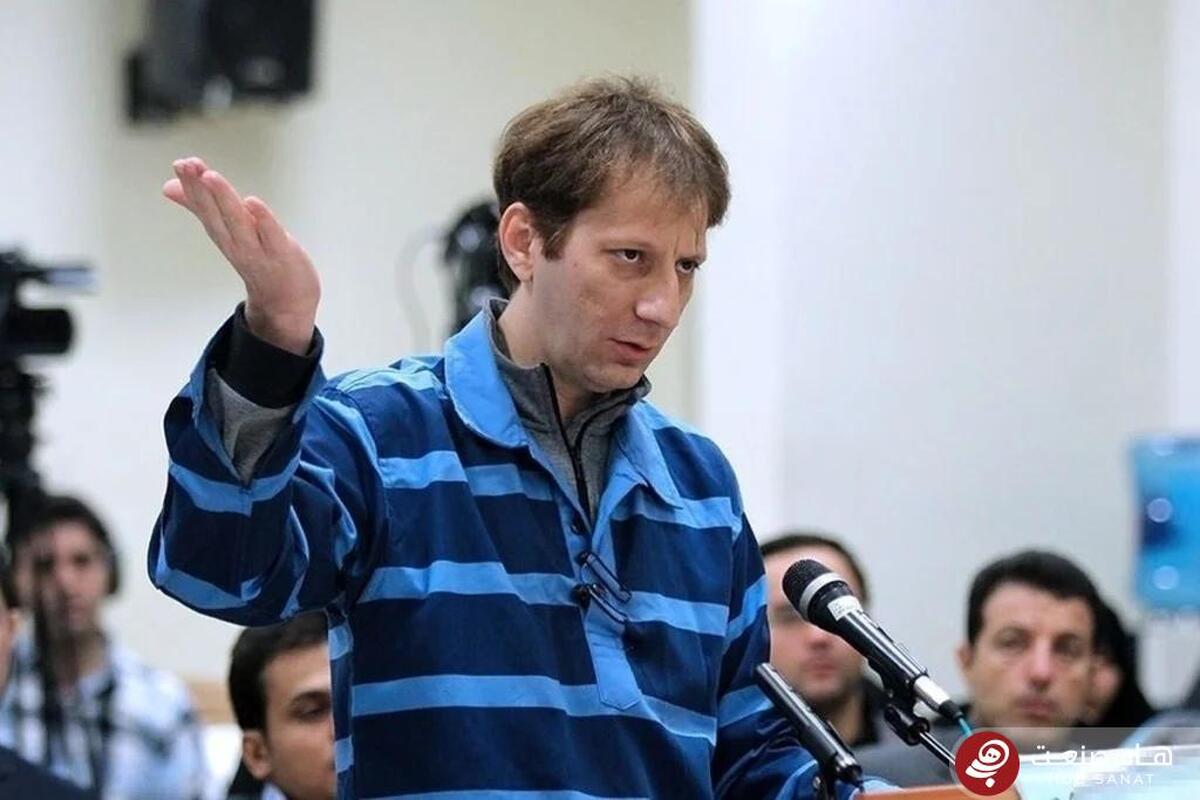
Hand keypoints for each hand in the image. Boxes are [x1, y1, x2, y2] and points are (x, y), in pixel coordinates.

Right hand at [164, 157, 320, 354]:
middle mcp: (235, 242)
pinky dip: (262, 219)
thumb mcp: (226, 232)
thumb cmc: (257, 261)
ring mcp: (258, 249)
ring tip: (210, 175)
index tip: (180, 163)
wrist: (285, 303)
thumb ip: (200, 207)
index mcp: (222, 234)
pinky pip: (271, 235)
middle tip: (186, 164)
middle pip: (214, 213)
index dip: (191, 185)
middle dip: (200, 188)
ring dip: (223, 199)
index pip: (203, 207)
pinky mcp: (282, 254)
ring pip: (238, 222)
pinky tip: (252, 201)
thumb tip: (167, 187)